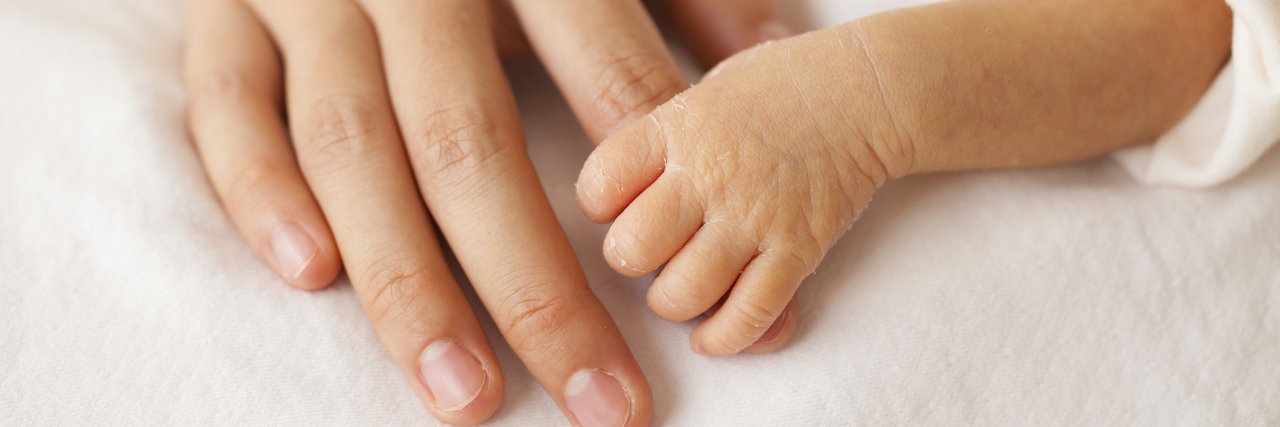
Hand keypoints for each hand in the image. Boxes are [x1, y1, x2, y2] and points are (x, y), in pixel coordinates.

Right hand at [181, 0, 784, 425]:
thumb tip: (773, 59)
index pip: (601, 80)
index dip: (654, 197)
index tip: (694, 309)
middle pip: (468, 144)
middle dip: (536, 286)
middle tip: (598, 399)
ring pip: (350, 147)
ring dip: (406, 280)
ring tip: (464, 394)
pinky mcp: (222, 13)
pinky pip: (227, 106)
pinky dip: (258, 188)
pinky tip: (313, 273)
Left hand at [577, 0, 1230, 354]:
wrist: (904, 85)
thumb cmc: (801, 81)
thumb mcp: (722, 75)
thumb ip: (666, 119)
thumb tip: (613, 173)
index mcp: (684, 115)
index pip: (599, 185)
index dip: (607, 209)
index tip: (628, 210)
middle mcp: (712, 164)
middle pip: (627, 249)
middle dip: (643, 260)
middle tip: (668, 249)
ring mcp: (757, 210)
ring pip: (677, 290)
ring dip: (687, 297)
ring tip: (711, 280)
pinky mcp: (800, 248)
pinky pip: (741, 318)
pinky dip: (733, 331)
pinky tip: (748, 316)